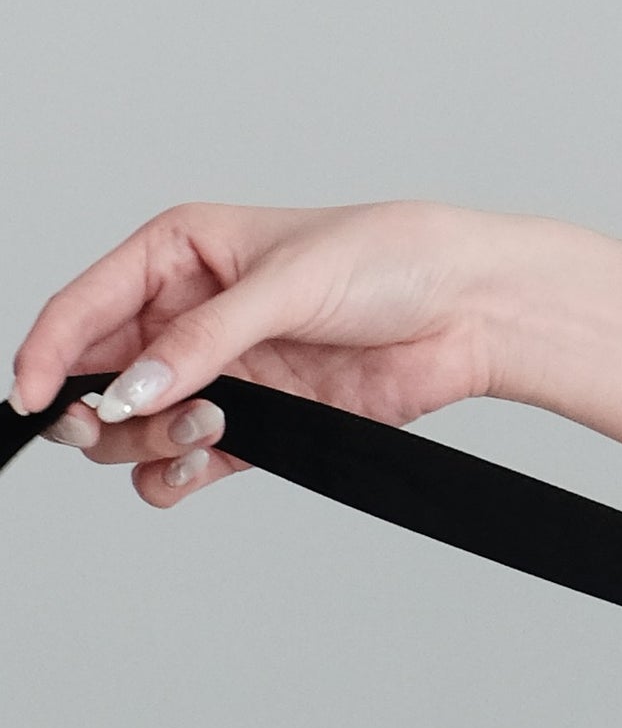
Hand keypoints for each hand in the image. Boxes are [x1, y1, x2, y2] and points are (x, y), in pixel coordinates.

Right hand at [9, 201, 536, 509]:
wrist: (471, 311)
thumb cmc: (391, 259)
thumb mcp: (287, 283)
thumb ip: (203, 340)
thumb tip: (131, 387)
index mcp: (180, 255)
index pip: (83, 307)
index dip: (47, 353)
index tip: (30, 398)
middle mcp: (187, 316)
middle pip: (94, 379)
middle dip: (92, 408)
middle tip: (111, 421)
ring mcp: (218, 373)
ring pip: (130, 429)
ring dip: (149, 438)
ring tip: (210, 420)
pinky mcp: (253, 423)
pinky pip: (179, 465)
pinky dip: (177, 473)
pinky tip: (207, 455)